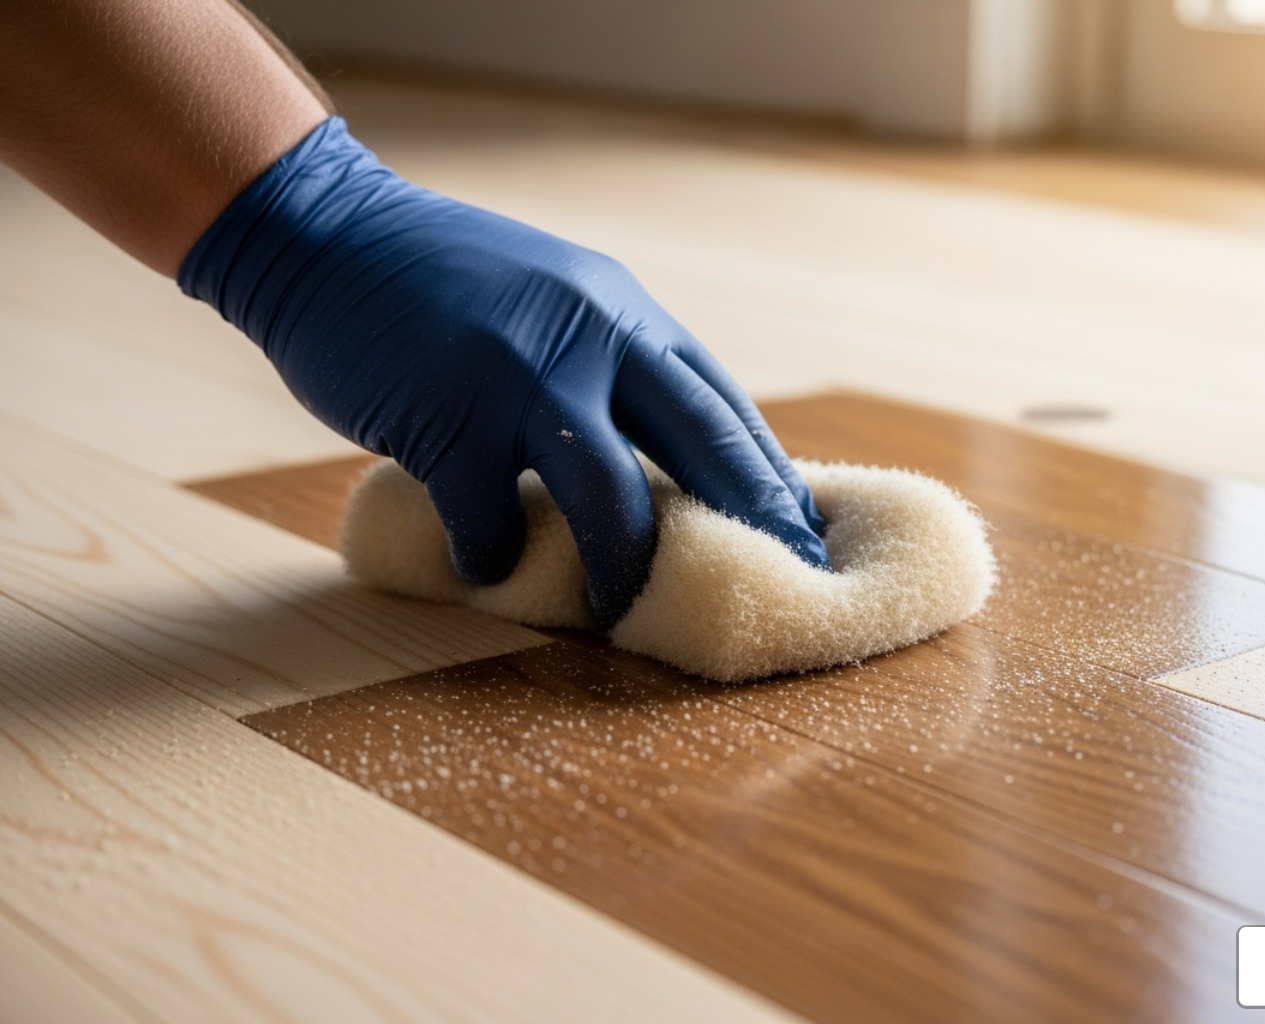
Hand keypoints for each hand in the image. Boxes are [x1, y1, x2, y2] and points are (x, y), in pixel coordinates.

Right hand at [180, 117, 828, 626]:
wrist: (324, 232)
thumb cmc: (440, 283)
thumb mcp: (553, 299)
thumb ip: (608, 363)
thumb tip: (662, 457)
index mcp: (624, 313)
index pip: (722, 405)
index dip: (767, 476)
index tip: (802, 533)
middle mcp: (592, 335)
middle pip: (700, 443)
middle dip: (750, 521)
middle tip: (779, 582)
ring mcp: (523, 373)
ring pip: (611, 495)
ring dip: (621, 563)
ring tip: (618, 606)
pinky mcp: (450, 416)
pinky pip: (491, 517)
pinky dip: (494, 554)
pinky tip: (487, 566)